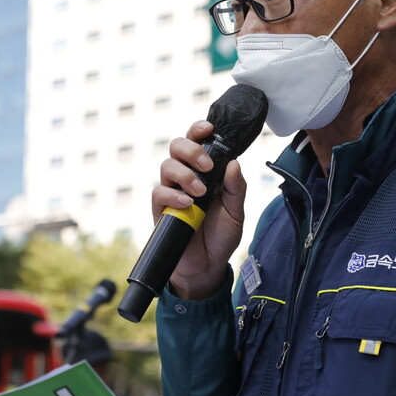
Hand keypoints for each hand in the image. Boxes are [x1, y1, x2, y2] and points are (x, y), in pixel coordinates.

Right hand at [151, 121, 246, 299]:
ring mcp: (172, 192)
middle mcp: (186, 177)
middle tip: (207, 167)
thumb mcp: (236, 211)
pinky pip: (159, 192)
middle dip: (191, 150)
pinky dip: (174, 195)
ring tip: (200, 192)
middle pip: (176, 146)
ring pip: (166, 166)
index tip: (209, 129)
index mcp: (206, 172)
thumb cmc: (221, 236)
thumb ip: (236, 187)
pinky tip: (188, 204)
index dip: (199, 130)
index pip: (197, 142)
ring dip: (185, 174)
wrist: (208, 266)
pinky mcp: (161, 210)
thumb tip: (233, 162)